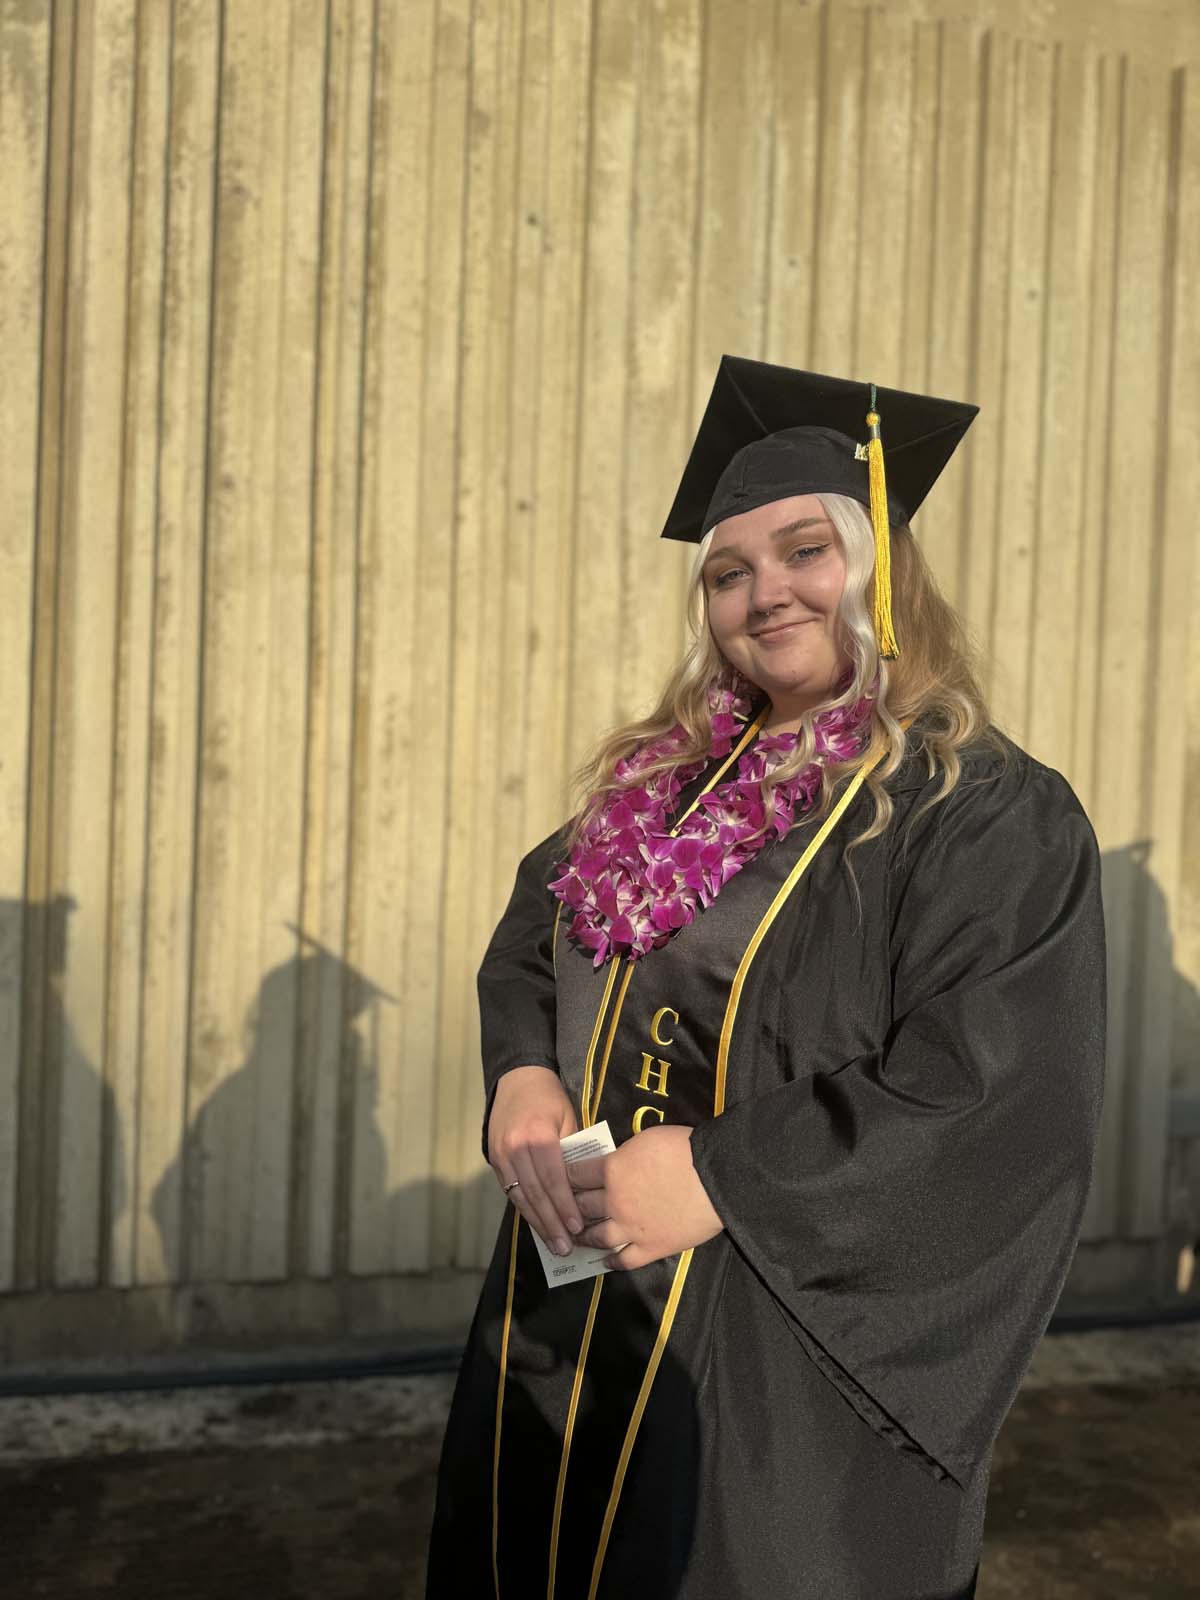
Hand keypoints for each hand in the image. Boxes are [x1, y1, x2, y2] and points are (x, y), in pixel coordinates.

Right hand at [487, 1066, 581, 1256]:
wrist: (517, 1078)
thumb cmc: (550, 1098)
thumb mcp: (569, 1118)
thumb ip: (573, 1152)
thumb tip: (584, 1190)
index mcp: (536, 1135)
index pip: (552, 1178)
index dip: (564, 1205)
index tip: (576, 1227)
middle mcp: (514, 1147)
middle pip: (535, 1193)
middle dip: (551, 1223)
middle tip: (565, 1248)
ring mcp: (500, 1155)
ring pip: (520, 1197)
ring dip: (538, 1223)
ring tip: (554, 1245)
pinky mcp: (494, 1159)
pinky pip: (511, 1191)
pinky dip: (526, 1209)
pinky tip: (539, 1225)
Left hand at [568, 1123, 723, 1270]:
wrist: (715, 1177)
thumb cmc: (683, 1150)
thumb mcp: (646, 1140)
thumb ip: (625, 1156)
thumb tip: (618, 1164)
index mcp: (612, 1170)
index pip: (576, 1174)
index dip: (566, 1176)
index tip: (560, 1179)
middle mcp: (615, 1202)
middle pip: (582, 1207)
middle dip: (569, 1207)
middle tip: (563, 1210)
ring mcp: (632, 1228)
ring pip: (597, 1237)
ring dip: (584, 1237)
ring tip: (576, 1237)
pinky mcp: (652, 1248)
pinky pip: (625, 1260)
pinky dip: (612, 1262)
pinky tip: (606, 1261)